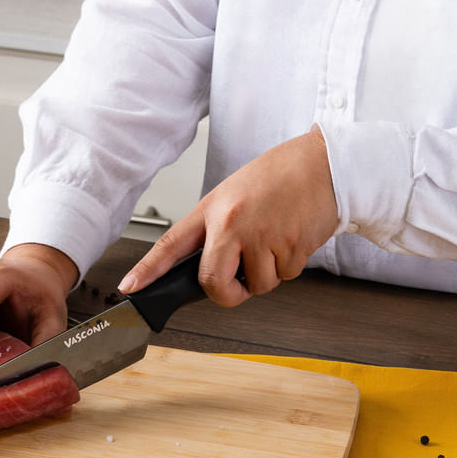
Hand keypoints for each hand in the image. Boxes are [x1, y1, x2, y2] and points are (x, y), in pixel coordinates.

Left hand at [117, 127, 337, 304]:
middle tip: (237, 285)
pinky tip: (292, 237)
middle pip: (212, 282)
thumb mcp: (236, 194)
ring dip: (268, 274)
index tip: (131, 287)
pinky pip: (285, 276)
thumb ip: (219, 230)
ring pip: (257, 285)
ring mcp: (260, 236)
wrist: (325, 163)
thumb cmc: (280, 177)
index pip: (171, 244)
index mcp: (212, 209)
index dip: (148, 269)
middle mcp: (231, 223)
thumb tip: (212, 269)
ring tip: (276, 238)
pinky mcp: (289, 247)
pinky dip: (290, 265)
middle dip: (226, 294)